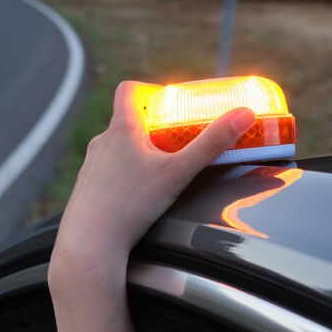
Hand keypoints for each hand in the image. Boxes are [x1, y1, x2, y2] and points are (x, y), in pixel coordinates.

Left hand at [51, 80, 255, 295]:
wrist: (91, 243)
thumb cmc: (131, 205)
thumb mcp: (179, 172)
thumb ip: (212, 144)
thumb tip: (244, 114)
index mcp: (121, 128)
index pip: (128, 89)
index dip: (148, 89)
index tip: (167, 100)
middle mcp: (101, 142)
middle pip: (126, 120)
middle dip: (152, 126)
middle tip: (175, 139)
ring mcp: (90, 165)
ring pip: (116, 147)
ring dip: (137, 151)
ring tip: (159, 169)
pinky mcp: (86, 187)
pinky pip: (107, 171)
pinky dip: (123, 174)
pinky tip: (137, 195)